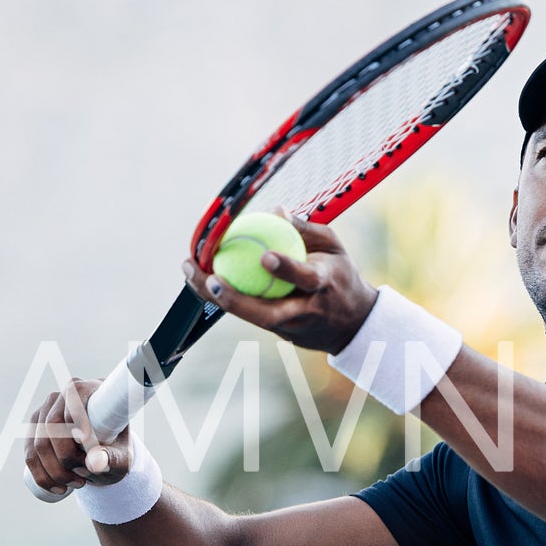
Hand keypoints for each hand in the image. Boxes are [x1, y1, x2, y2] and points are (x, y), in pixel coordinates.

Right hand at [26, 377, 133, 498]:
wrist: (105, 452)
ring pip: (38, 445)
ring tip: (79, 484)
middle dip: (66, 459)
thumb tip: (94, 464)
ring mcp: (43, 411)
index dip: (77, 423)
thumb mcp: (122, 456)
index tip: (86, 448)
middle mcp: (61, 396)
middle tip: (86, 476)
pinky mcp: (34, 430)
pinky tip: (58, 488)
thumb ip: (112, 459)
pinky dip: (41, 476)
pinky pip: (30, 455)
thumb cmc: (116, 447)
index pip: (74, 400)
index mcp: (87, 389)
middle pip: (52, 427)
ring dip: (55, 472)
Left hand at [183, 215, 378, 352]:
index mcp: (324, 285)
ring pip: (250, 318)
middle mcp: (306, 312)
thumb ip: (305, 229)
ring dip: (218, 298)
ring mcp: (292, 328)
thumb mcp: (333, 247)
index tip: (265, 257)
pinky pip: (248, 314)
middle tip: (211, 279)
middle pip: (268, 313)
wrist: (354, 324)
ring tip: (191, 273)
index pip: (305, 279)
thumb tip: (275, 210)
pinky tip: (202, 278)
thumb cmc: (340, 275)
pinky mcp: (280, 335)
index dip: (286, 269)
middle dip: (236, 300)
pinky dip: (225, 297)